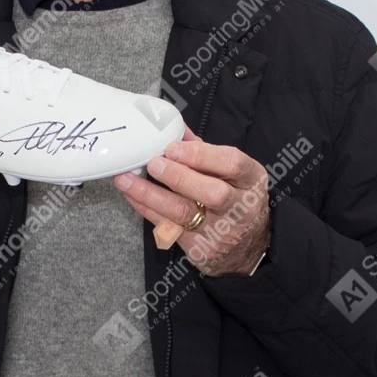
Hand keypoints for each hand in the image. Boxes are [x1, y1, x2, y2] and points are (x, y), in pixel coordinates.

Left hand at [113, 126, 270, 276]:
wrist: (249, 247)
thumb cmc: (235, 198)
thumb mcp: (231, 172)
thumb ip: (203, 150)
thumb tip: (172, 127)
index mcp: (251, 180)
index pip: (232, 164)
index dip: (201, 155)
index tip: (173, 147)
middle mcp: (241, 207)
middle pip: (213, 193)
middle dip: (178, 176)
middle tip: (153, 163)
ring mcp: (221, 231)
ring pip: (184, 213)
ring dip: (150, 194)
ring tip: (126, 179)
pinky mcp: (201, 249)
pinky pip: (168, 227)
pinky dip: (146, 209)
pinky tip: (131, 195)